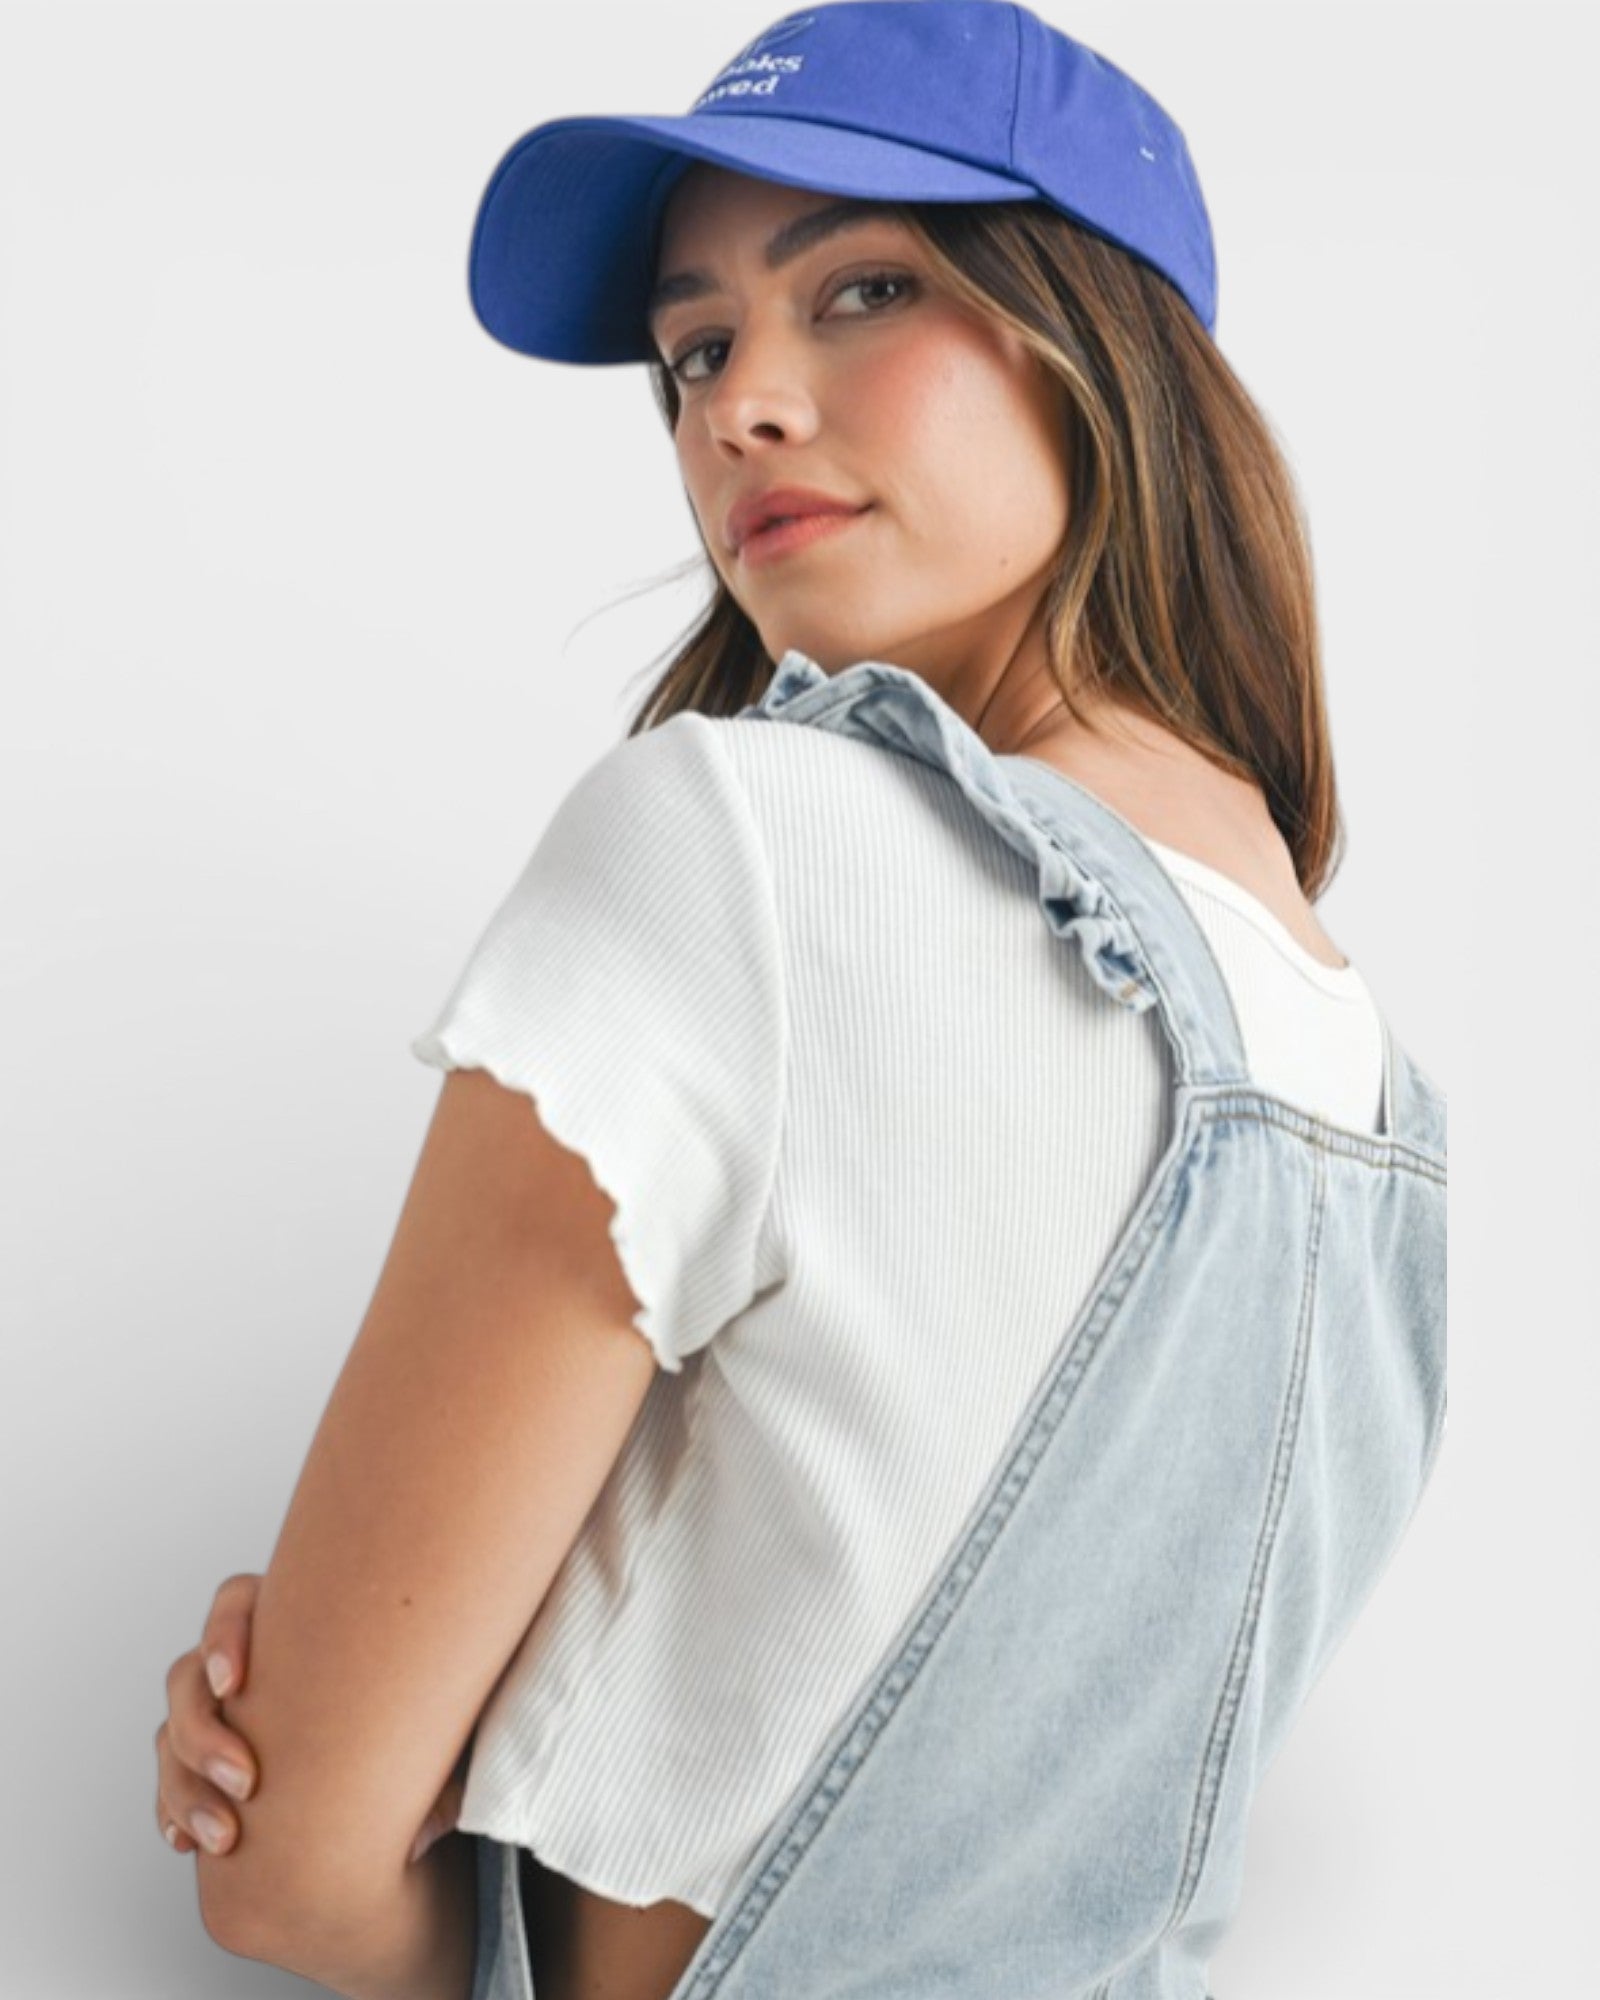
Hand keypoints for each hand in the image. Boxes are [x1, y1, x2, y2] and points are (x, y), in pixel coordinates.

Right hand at [154, 1572, 470, 1863]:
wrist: (401, 1770)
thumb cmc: (421, 1724)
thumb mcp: (436, 1728)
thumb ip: (434, 1753)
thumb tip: (435, 1822)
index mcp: (296, 1620)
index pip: (235, 1602)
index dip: (223, 1635)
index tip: (236, 1683)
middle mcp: (245, 1664)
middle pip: (188, 1679)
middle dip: (205, 1731)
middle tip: (247, 1782)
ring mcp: (218, 1714)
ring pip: (171, 1736)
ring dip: (187, 1786)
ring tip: (225, 1838)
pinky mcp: (205, 1767)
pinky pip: (170, 1783)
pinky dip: (173, 1810)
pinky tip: (187, 1841)